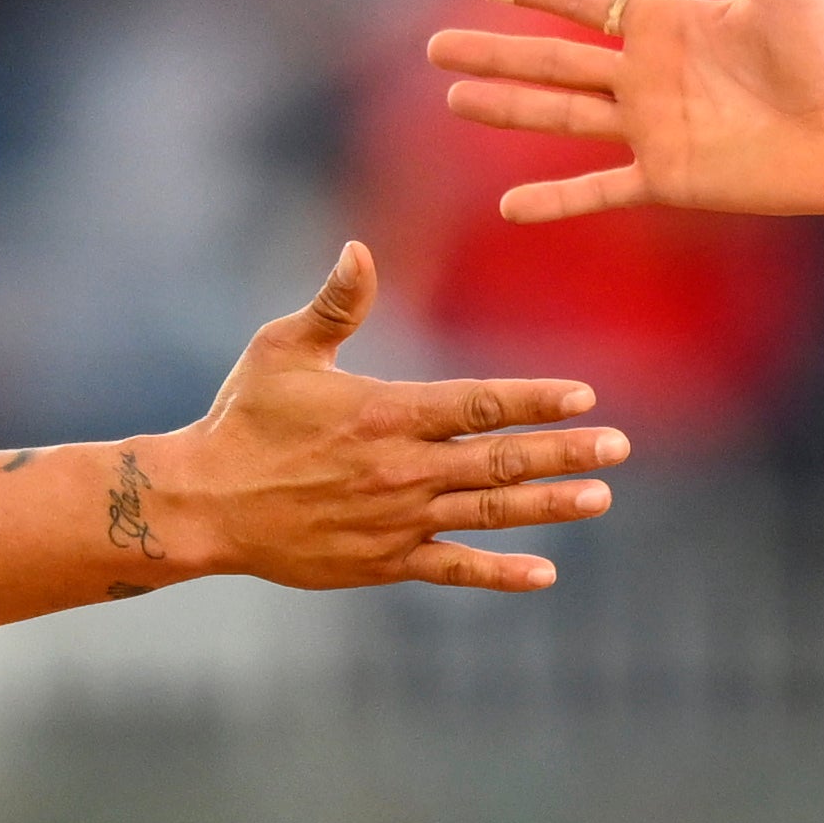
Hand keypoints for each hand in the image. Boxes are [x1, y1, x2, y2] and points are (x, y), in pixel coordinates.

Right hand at [154, 244, 628, 593]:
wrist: (204, 503)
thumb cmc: (245, 418)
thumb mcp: (283, 350)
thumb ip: (335, 304)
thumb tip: (360, 249)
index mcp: (388, 412)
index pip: (478, 403)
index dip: (533, 399)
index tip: (584, 396)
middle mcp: (403, 468)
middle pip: (499, 459)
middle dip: (563, 451)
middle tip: (618, 447)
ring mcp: (397, 519)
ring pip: (489, 513)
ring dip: (549, 506)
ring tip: (599, 498)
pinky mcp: (384, 562)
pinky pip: (453, 569)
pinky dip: (499, 573)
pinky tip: (544, 573)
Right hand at [424, 0, 823, 224]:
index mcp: (666, 22)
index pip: (581, 0)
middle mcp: (647, 74)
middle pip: (551, 59)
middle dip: (494, 50)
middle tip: (435, 45)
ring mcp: (651, 127)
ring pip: (560, 116)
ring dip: (508, 108)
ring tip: (455, 98)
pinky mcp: (667, 177)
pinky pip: (599, 189)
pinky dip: (557, 200)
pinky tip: (510, 207)